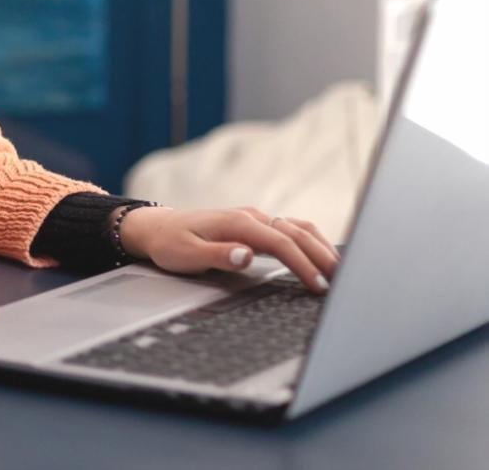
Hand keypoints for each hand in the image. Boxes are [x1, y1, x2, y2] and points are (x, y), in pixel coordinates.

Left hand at [117, 205, 340, 293]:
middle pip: (296, 233)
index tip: (317, 285)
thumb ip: (218, 255)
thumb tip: (247, 254)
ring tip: (341, 271)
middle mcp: (250, 217)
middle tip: (344, 282)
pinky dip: (311, 242)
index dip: (302, 264)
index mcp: (237, 222)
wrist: (158, 228)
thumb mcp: (186, 254)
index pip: (280, 242)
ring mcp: (254, 219)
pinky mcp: (255, 226)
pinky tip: (322, 256)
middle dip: (322, 256)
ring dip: (321, 247)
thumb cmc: (170, 243)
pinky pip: (290, 230)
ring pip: (297, 228)